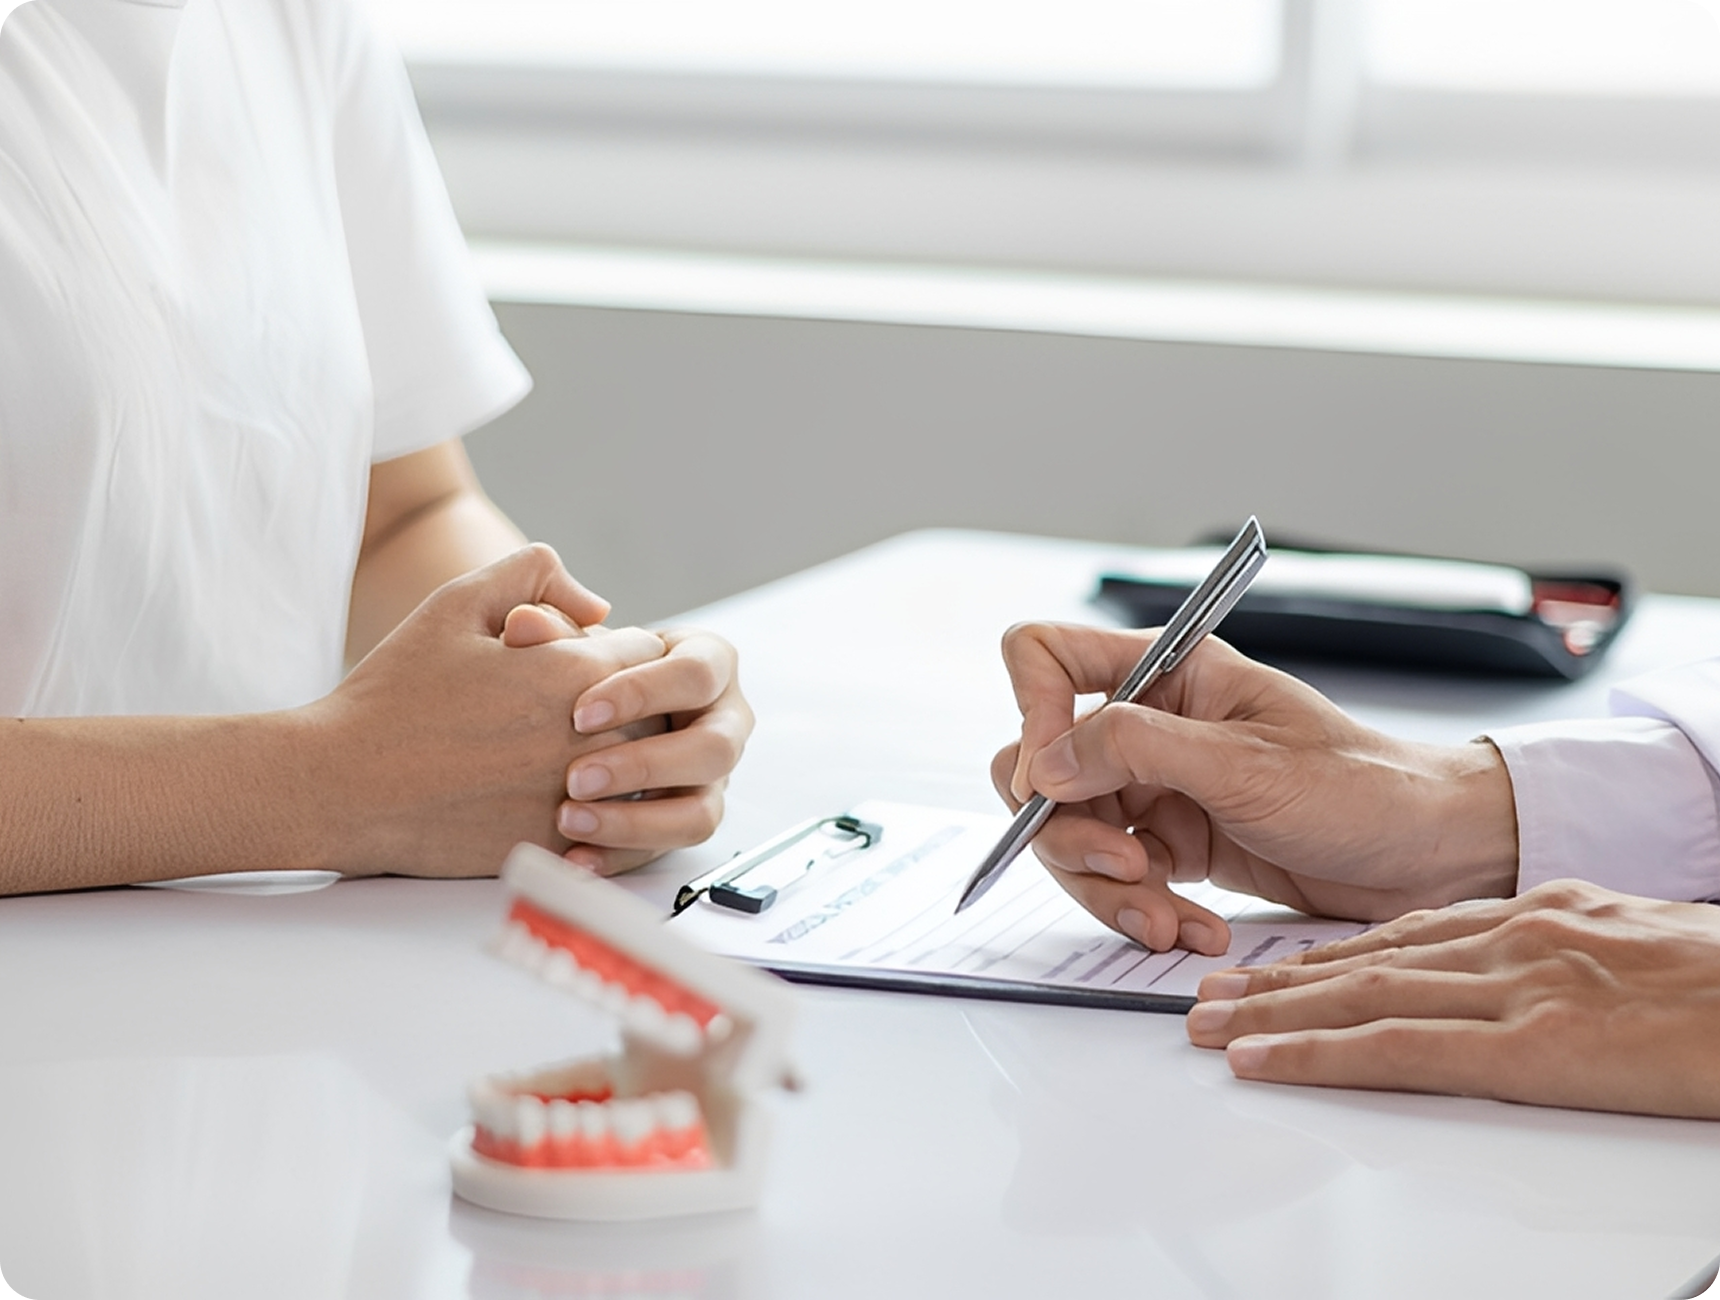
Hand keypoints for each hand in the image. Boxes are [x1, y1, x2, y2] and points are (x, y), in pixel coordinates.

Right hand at [307, 545, 668, 875]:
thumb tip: (596, 603)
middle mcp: (588, 739)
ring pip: (639, 772)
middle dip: (622, 702)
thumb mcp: (457, 603)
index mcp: (574, 674)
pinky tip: (548, 792)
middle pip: (654, 712)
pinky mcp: (556, 845)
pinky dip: (595, 808)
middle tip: (569, 704)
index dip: (611, 650)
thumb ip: (535, 574)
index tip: (575, 658)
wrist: (341, 785)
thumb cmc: (395, 693)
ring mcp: (576, 799)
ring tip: (558, 748)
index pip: (646, 653)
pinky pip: (611, 825)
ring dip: (616, 757)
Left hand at [525, 624, 752, 874]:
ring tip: (570, 820)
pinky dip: (618, 856)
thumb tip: (523, 626)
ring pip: (701, 813)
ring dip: (636, 822)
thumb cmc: (595, 662)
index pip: (696, 675)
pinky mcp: (690, 820)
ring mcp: (714, 778)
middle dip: (643, 766)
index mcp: (712, 662)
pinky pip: (667, 850)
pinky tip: (572, 857)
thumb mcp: (578, 638)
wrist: (597, 706)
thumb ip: (552, 629)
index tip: (579, 714)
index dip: (641, 693)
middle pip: (713, 749)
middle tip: (575, 777)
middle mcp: (726, 721)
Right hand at [992, 623, 1518, 954]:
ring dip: (1106, 888)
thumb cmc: (1363, 788)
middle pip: (1041, 768)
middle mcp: (1150, 725)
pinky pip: (1116, 880)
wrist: (1428, 856)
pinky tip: (1193, 927)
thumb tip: (1044, 762)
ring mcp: (1155, 787)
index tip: (1053, 777)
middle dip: (1065, 830)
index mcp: (1166, 672)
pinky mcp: (1172, 844)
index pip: (1045, 658)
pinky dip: (1141, 911)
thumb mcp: (1244, 764)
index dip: (1030, 713)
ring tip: (1165, 919)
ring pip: (1070, 835)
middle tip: (1123, 866)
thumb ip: (1135, 748)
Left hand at [1185, 880, 1719, 1118]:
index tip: (1278, 967)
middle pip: (1367, 959)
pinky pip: (1399, 1049)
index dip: (1331, 952)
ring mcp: (1519, 987)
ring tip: (1207, 1025)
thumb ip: (1567, 960)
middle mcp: (1515, 939)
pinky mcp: (1535, 1044)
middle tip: (1208, 995)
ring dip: (1273, 1011)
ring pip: (1362, 994)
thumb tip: (1530, 984)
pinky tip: (1263, 1060)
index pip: (1409, 932)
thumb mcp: (1639, 947)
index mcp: (1541, 915)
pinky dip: (1318, 1053)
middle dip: (1279, 980)